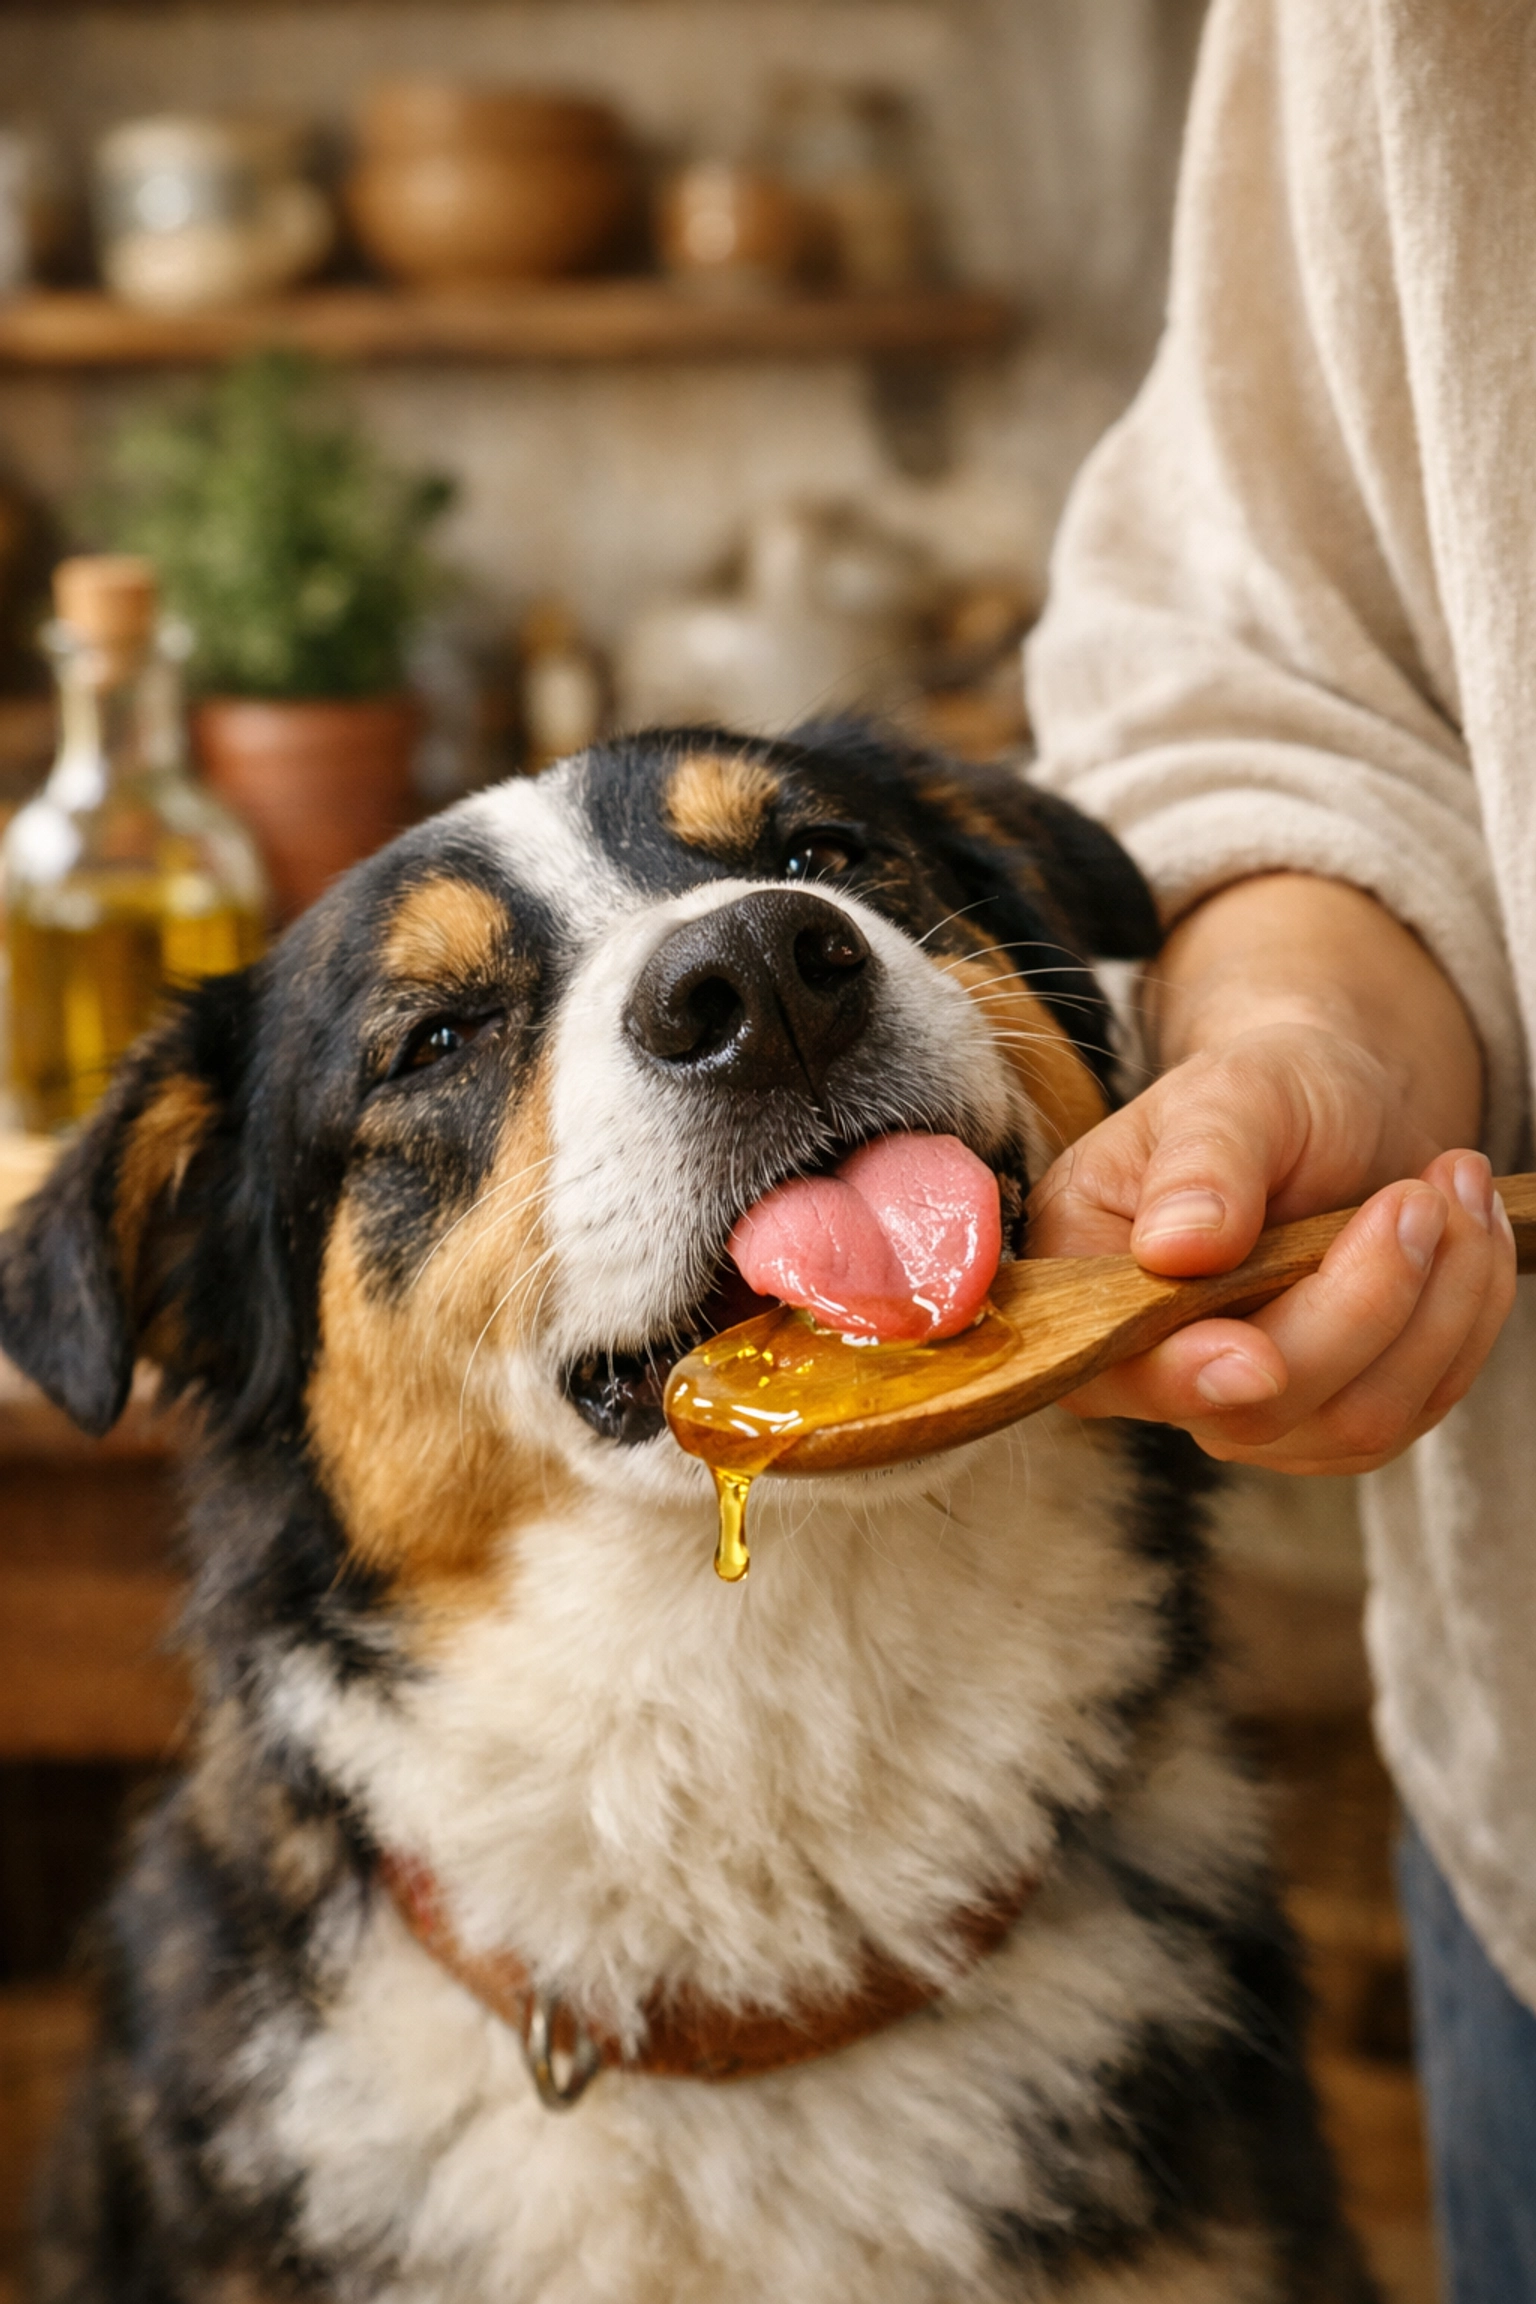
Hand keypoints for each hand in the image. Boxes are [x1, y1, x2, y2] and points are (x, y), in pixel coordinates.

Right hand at [1027, 1021, 1517, 1472]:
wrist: (1342, 1104)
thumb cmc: (1270, 1091)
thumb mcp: (1231, 1094)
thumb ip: (1200, 1165)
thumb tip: (1175, 1247)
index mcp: (1091, 1281)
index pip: (1124, 1364)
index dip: (1191, 1377)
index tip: (1262, 1358)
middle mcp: (1155, 1366)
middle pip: (1260, 1407)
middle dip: (1363, 1304)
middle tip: (1421, 1196)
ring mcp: (1248, 1406)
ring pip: (1352, 1422)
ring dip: (1435, 1309)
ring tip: (1456, 1192)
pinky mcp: (1333, 1417)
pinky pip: (1416, 1411)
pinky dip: (1464, 1321)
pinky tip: (1468, 1237)